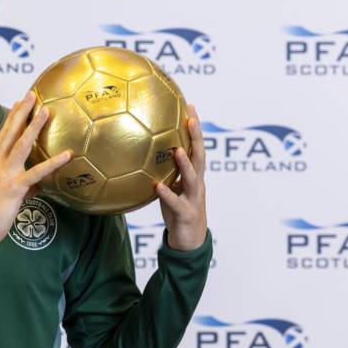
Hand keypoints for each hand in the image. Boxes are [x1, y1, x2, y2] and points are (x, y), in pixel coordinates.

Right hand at [0, 91, 70, 248]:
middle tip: (31, 94)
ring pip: (21, 145)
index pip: (3, 135)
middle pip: (10, 133)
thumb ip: (23, 184)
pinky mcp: (14, 188)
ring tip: (46, 111)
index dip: (12, 118)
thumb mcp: (5, 193)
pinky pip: (36, 173)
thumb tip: (40, 182)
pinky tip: (66, 155)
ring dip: (34, 127)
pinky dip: (52, 163)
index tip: (20, 102)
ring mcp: (5, 175)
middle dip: (21, 113)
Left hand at [155, 104, 206, 251]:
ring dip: (185, 164)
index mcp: (194, 176)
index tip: (189, 105)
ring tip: (177, 149)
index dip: (194, 127)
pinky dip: (167, 194)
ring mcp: (194, 199)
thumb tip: (146, 152)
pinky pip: (176, 203)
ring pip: (192, 178)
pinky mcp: (186, 214)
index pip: (196, 146)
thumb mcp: (173, 188)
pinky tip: (157, 186)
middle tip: (191, 117)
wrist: (190, 243)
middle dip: (197, 137)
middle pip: (200, 156)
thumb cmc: (179, 212)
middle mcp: (197, 184)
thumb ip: (165, 172)